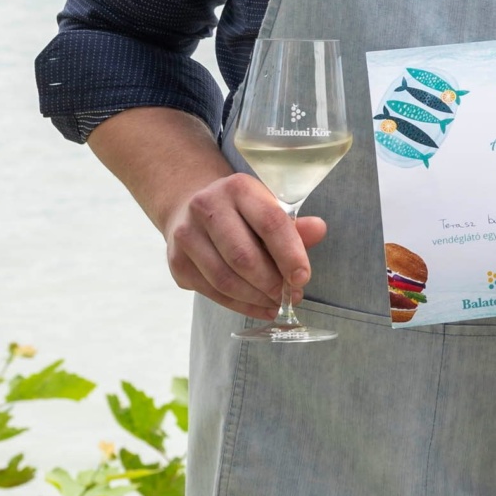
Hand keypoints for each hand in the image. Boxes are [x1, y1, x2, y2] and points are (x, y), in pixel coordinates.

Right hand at [164, 173, 327, 319]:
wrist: (191, 206)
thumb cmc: (241, 211)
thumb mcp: (268, 207)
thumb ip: (294, 224)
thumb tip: (319, 230)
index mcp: (238, 188)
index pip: (270, 223)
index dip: (289, 254)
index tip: (303, 278)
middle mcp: (206, 207)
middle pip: (243, 256)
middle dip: (272, 283)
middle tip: (291, 296)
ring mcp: (186, 235)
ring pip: (224, 279)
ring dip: (256, 298)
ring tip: (277, 304)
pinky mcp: (177, 262)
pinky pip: (211, 292)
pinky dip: (239, 305)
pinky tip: (259, 307)